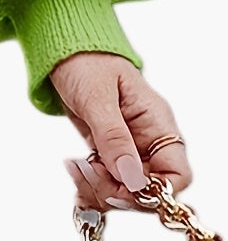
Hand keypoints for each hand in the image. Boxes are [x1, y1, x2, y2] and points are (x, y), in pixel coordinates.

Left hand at [50, 51, 191, 212]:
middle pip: (149, 188)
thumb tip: (131, 178)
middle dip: (120, 191)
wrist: (63, 49)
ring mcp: (127, 146)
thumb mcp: (97, 97)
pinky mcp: (107, 150)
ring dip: (100, 188)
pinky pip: (107, 179)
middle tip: (90, 176)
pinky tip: (75, 172)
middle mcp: (147, 139)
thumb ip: (114, 137)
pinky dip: (91, 184)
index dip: (156, 190)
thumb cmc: (85, 62)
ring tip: (76, 169)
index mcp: (156, 123)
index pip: (176, 174)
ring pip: (125, 188)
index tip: (124, 187)